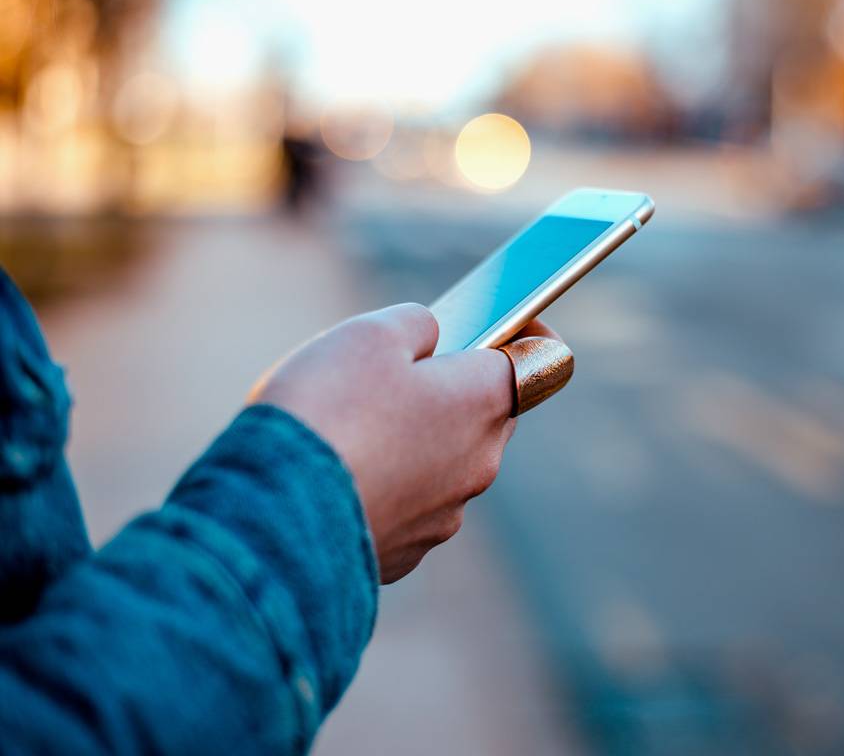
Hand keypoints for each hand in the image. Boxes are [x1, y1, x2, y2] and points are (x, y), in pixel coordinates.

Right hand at [249, 304, 563, 582]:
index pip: (543, 362)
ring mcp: (444, 515)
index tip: (510, 321)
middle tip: (402, 368)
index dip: (530, 334)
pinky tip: (340, 473)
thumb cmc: (325, 412)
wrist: (268, 518)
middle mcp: (479, 463)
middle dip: (456, 388)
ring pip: (445, 461)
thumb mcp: (369, 334)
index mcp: (484, 402)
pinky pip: (407, 505)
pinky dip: (387, 485)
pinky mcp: (405, 553)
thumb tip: (433, 336)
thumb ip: (416, 324)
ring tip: (355, 421)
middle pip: (488, 412)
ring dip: (418, 439)